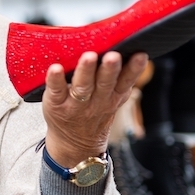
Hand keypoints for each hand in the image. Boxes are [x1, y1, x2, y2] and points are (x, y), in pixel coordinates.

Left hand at [41, 51, 148, 167]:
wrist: (74, 144)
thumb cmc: (93, 112)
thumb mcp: (113, 100)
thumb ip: (119, 79)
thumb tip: (128, 49)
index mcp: (114, 96)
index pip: (126, 81)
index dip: (134, 69)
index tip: (140, 54)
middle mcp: (97, 101)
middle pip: (105, 83)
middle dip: (110, 69)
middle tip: (113, 55)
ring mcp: (75, 105)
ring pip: (82, 87)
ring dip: (86, 71)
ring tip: (89, 57)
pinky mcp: (56, 104)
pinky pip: (56, 91)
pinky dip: (55, 80)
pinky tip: (55, 68)